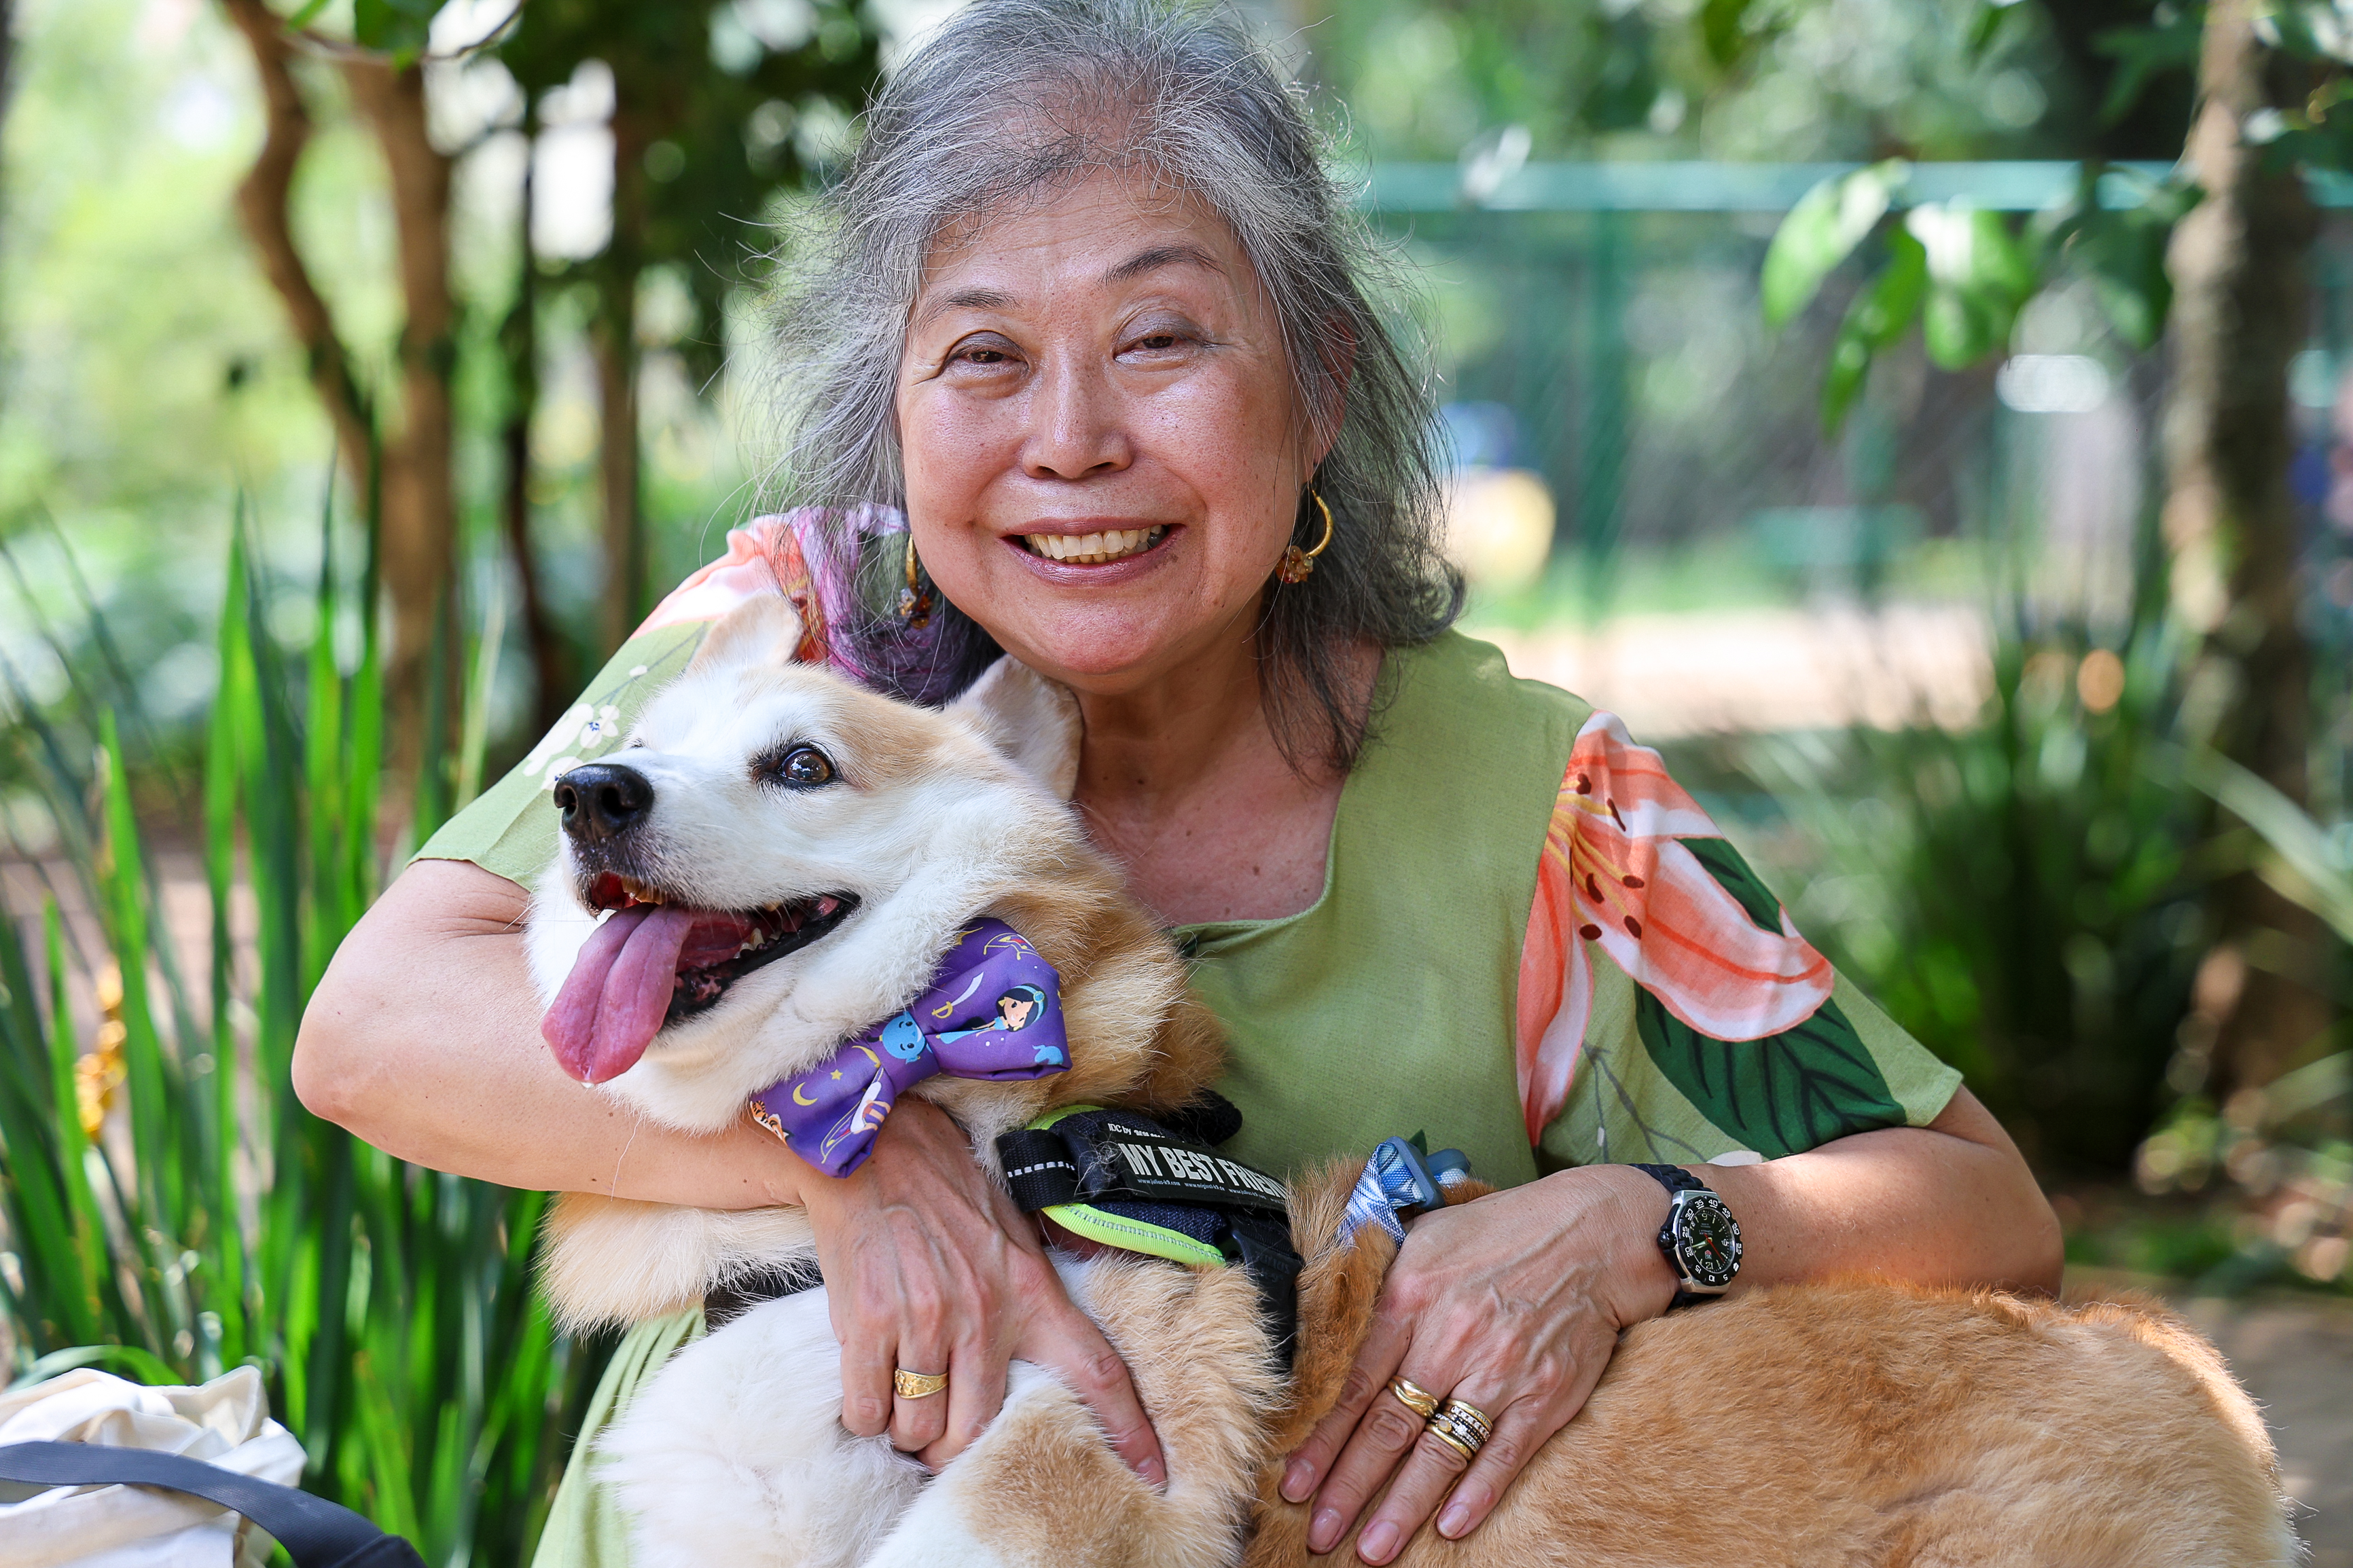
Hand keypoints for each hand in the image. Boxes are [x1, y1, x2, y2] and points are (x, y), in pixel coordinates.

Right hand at [796, 1095, 1166, 1482]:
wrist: (873, 1147)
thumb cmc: (947, 1191)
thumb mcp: (1015, 1235)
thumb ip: (1037, 1293)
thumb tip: (1066, 1344)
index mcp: (1032, 1292)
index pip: (1096, 1372)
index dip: (1128, 1430)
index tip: (1152, 1475)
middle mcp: (984, 1314)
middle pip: (977, 1432)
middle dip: (953, 1446)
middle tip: (940, 1428)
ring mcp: (925, 1320)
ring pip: (919, 1430)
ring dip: (906, 1429)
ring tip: (902, 1392)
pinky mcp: (868, 1322)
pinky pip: (869, 1409)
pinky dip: (866, 1412)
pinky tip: (871, 1383)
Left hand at [1280, 1165, 1677, 1562]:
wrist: (1594, 1235)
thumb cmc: (1502, 1233)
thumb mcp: (1425, 1235)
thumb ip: (1378, 1280)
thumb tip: (1328, 1314)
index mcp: (1410, 1298)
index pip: (1352, 1383)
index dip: (1319, 1439)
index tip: (1292, 1480)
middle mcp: (1450, 1339)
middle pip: (1387, 1427)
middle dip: (1347, 1488)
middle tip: (1319, 1532)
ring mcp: (1499, 1372)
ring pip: (1440, 1451)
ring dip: (1403, 1507)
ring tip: (1372, 1549)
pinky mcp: (1543, 1396)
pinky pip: (1503, 1455)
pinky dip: (1478, 1493)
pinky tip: (1450, 1525)